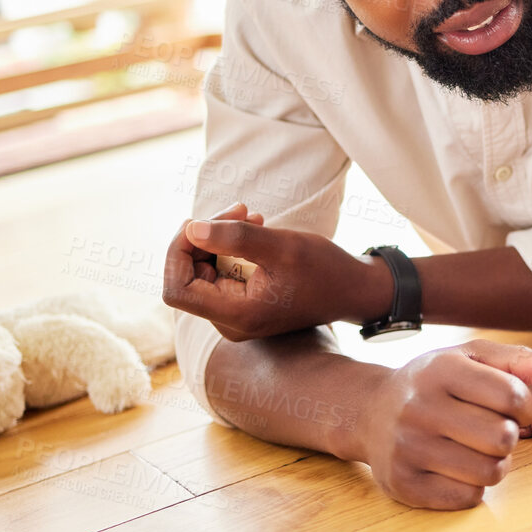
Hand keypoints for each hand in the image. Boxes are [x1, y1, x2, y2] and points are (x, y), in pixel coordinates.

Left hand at [162, 202, 389, 341]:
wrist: (354, 290)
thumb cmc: (325, 270)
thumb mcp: (282, 247)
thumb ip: (234, 238)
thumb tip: (191, 229)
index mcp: (237, 315)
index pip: (177, 289)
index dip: (178, 253)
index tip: (200, 223)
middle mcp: (230, 322)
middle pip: (189, 276)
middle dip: (204, 237)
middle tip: (238, 209)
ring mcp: (236, 315)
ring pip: (205, 271)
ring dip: (220, 238)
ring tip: (253, 217)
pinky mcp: (243, 304)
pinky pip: (222, 273)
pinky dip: (231, 248)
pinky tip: (256, 229)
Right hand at [361, 339, 531, 508]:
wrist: (370, 413)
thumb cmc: (432, 383)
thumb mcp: (469, 357)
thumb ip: (517, 360)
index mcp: (440, 370)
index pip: (513, 396)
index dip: (528, 406)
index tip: (517, 409)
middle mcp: (419, 408)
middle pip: (504, 438)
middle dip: (510, 436)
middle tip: (494, 430)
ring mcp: (408, 449)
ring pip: (490, 472)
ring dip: (496, 464)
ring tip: (478, 449)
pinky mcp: (403, 484)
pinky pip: (468, 497)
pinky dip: (473, 486)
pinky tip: (458, 467)